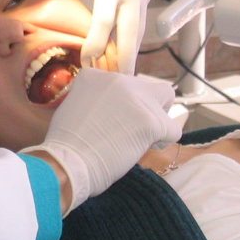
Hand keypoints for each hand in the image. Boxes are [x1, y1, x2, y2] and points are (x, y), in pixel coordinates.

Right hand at [22, 69, 180, 212]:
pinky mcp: (150, 120)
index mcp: (95, 75)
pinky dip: (162, 142)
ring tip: (135, 143)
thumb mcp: (75, 107)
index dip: (127, 104)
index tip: (115, 121)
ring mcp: (135, 99)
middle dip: (149, 109)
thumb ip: (97, 101)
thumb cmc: (66, 145)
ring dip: (155, 125)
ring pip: (166, 106)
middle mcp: (117, 80)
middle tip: (135, 130)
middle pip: (153, 89)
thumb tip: (116, 109)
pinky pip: (173, 130)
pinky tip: (142, 150)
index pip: (127, 83)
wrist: (67, 163)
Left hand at [27, 0, 152, 73]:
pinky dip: (128, 48)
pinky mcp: (146, 3)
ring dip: (127, 56)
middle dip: (124, 56)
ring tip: (117, 81)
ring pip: (137, 31)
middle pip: (131, 27)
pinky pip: (138, 30)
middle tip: (116, 82)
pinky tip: (120, 68)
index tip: (86, 61)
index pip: (106, 14)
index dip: (96, 40)